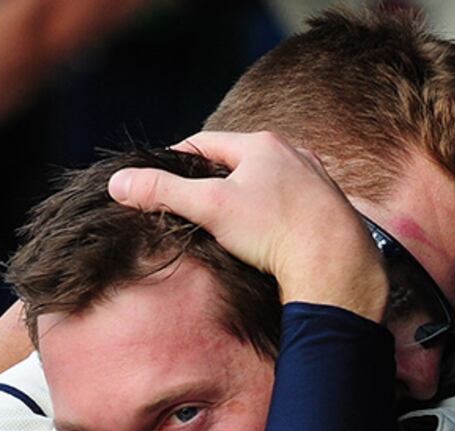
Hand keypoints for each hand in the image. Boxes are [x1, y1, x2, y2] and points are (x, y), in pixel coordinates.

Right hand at [107, 130, 388, 320]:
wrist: (336, 261)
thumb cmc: (274, 230)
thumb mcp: (210, 208)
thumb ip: (164, 193)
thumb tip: (118, 183)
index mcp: (262, 144)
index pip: (206, 144)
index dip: (178, 160)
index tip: (159, 176)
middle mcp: (293, 153)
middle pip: (239, 161)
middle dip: (213, 178)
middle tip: (189, 199)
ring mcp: (315, 179)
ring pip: (269, 181)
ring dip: (246, 194)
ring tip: (225, 216)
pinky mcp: (330, 207)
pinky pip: (292, 202)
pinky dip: (274, 212)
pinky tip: (267, 231)